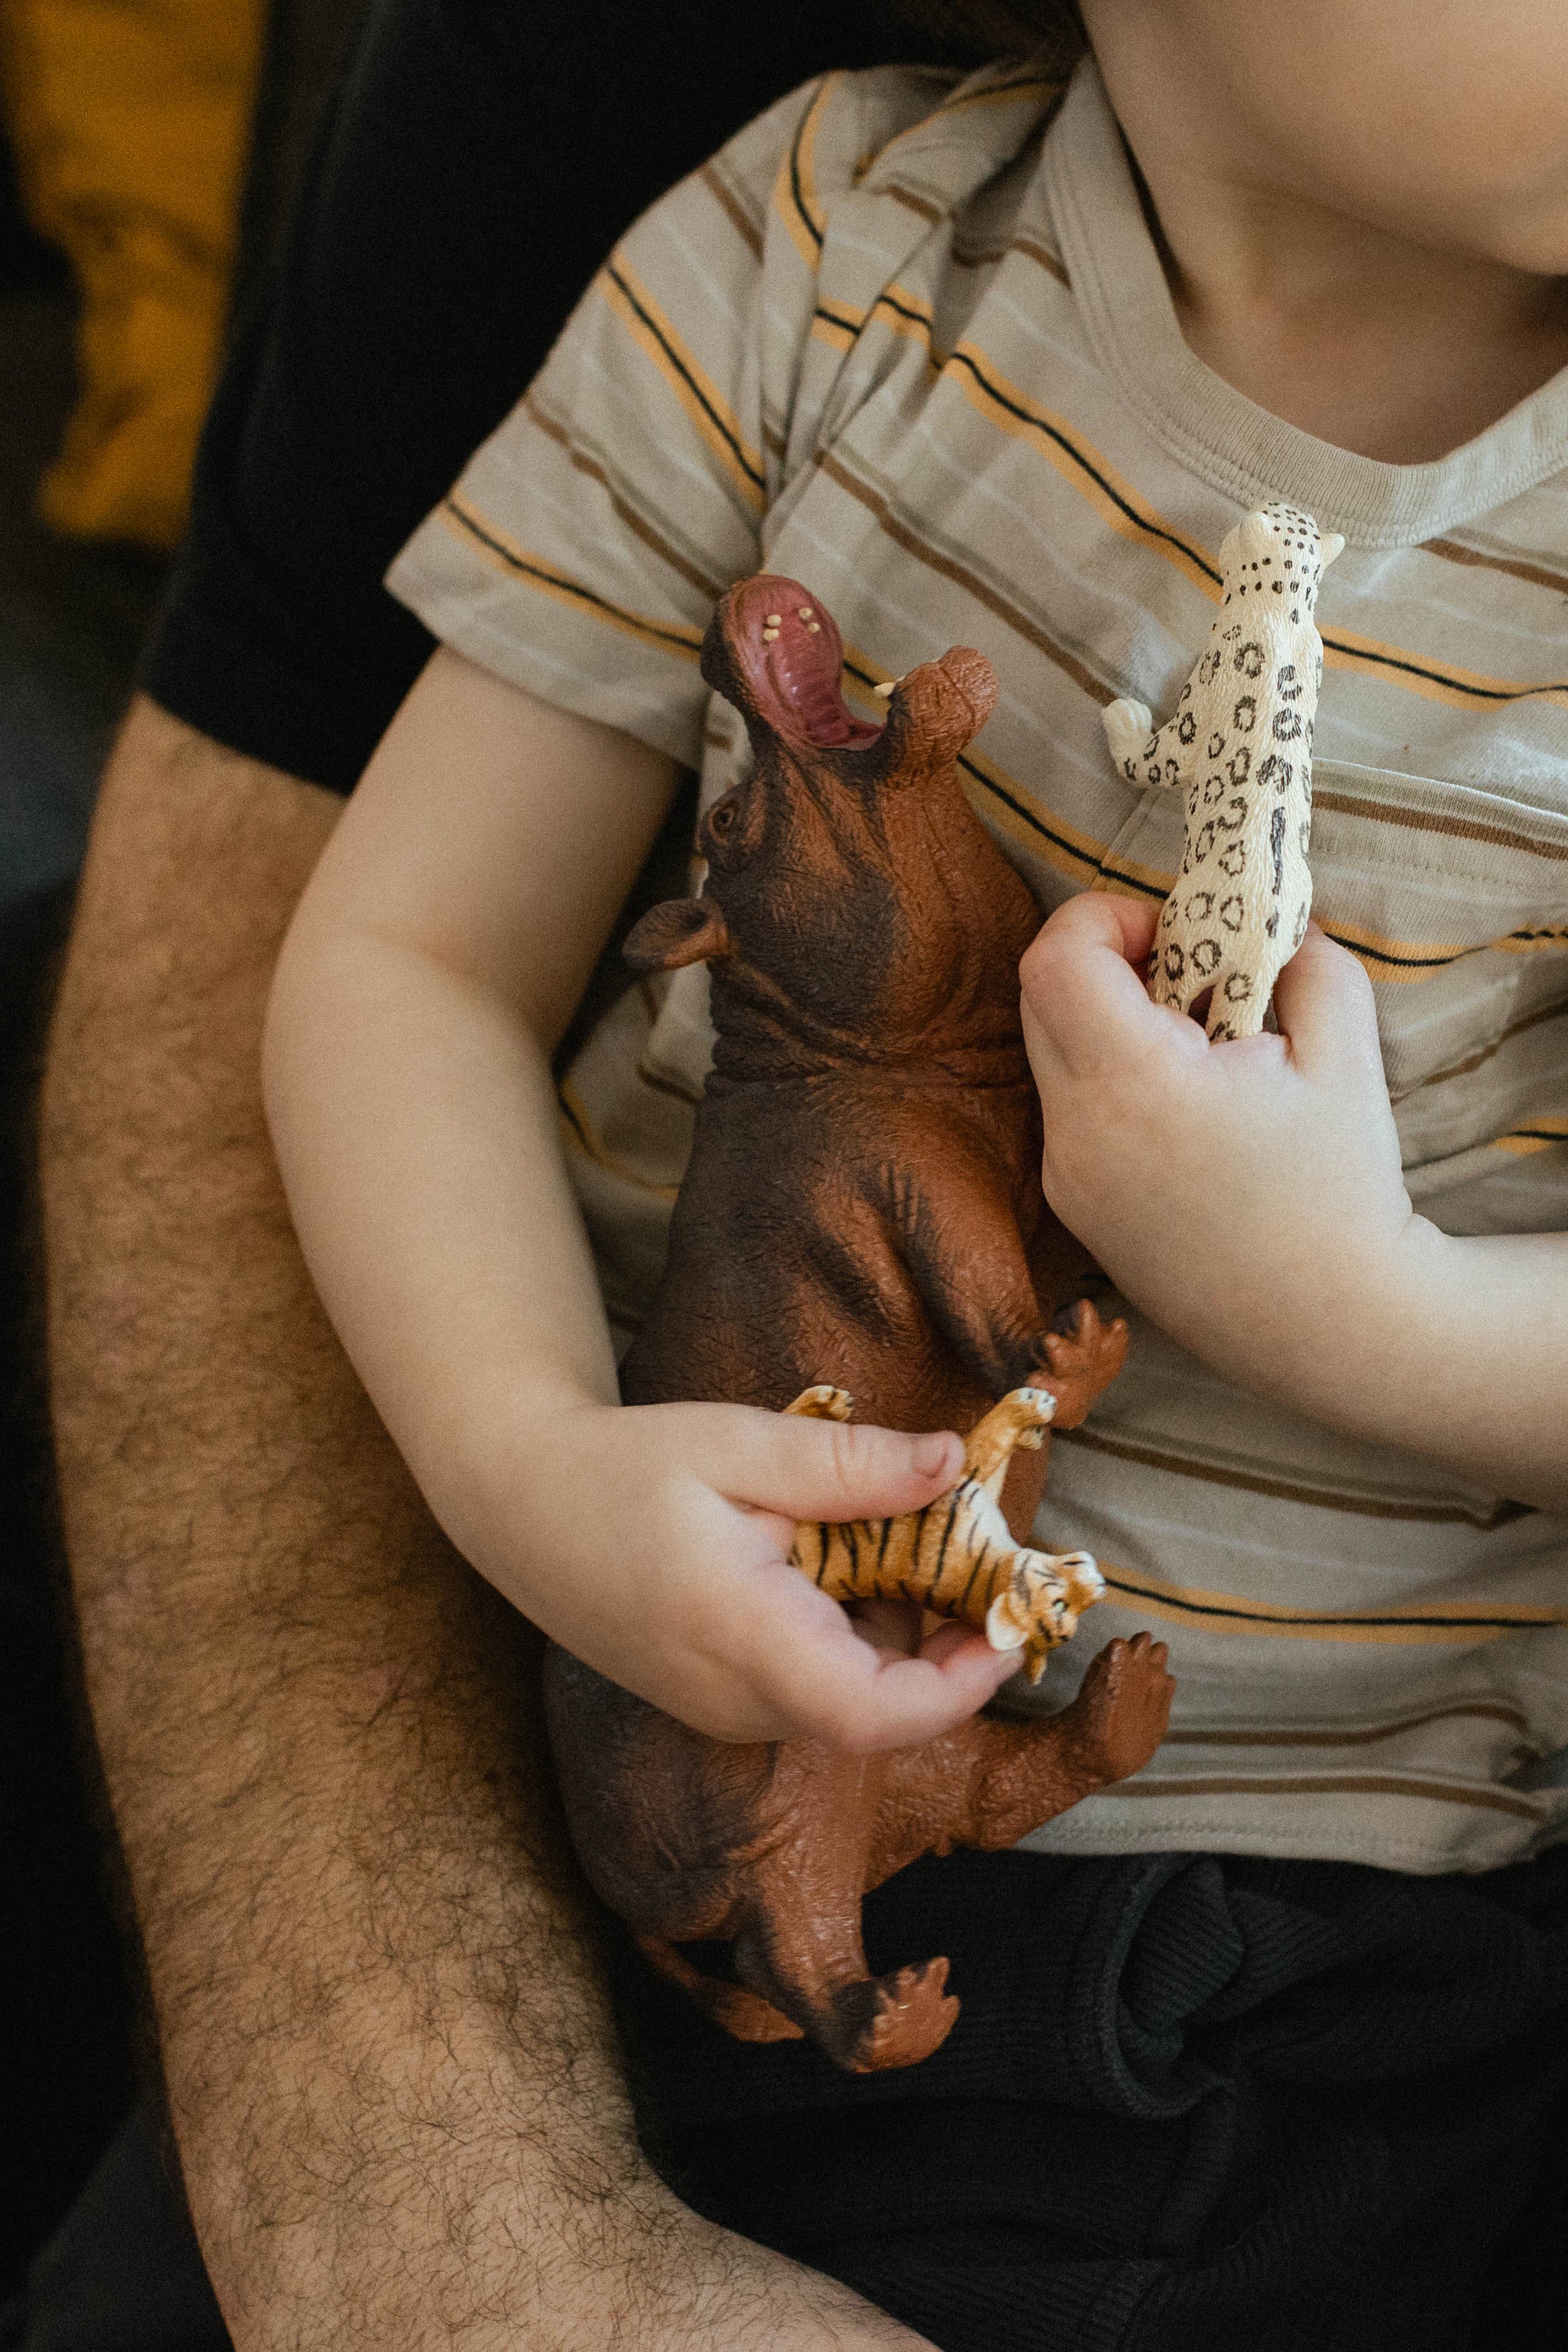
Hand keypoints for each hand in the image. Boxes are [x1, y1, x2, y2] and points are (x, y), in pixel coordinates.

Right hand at [454, 1395, 1024, 1747]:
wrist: (519, 1510)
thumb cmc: (620, 1468)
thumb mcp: (736, 1442)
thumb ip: (847, 1464)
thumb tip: (953, 1466)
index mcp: (737, 1630)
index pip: (871, 1712)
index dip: (958, 1684)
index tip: (1002, 1621)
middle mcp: (732, 1697)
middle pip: (878, 1712)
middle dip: (949, 1648)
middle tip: (980, 1557)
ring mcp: (725, 1712)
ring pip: (853, 1705)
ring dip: (907, 1641)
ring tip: (917, 1545)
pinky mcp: (723, 1706)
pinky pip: (820, 1692)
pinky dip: (861, 1640)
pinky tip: (854, 1566)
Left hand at [1018, 893, 1425, 1420]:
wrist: (1332, 1327)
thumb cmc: (1342, 1191)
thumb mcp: (1347, 1052)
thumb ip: (1308, 964)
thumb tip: (1277, 926)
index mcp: (1134, 1086)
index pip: (1056, 958)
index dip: (1105, 916)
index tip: (1174, 932)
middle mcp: (1077, 1135)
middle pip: (1039, 998)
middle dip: (1105, 961)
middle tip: (1189, 976)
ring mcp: (1067, 1180)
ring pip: (1050, 1055)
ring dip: (1107, 1024)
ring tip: (1198, 1048)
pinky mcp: (1076, 1212)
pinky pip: (1068, 1112)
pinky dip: (1110, 1082)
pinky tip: (1187, 1110)